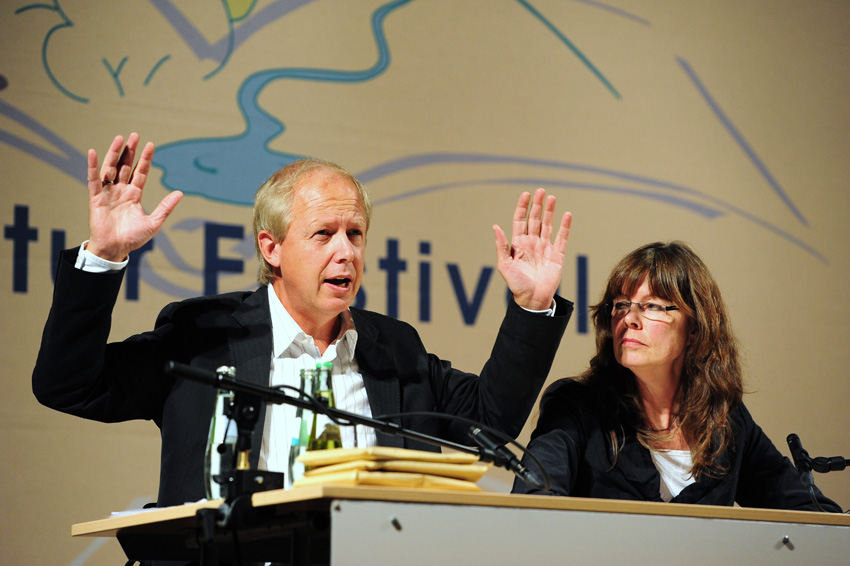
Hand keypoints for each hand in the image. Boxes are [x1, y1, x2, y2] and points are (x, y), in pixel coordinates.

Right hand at [86, 133, 182, 260]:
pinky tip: (94, 153)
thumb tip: (180, 193)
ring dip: (114, 153)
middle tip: (135, 135)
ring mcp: (108, 193)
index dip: (145, 159)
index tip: (151, 145)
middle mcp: (121, 191)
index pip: (140, 172)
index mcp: (134, 195)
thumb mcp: (154, 222)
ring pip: (111, 168)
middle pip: (125, 166)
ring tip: (120, 138)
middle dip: (130, 151)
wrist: (115, 249)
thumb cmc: (133, 238)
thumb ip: (165, 207)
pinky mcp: (96, 198)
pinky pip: (93, 179)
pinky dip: (93, 166)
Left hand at [493, 189, 571, 310]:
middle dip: (537, 205)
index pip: (520, 220)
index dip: (522, 207)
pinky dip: (565, 226)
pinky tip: (566, 215)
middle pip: (535, 219)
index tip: (526, 194)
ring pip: (548, 225)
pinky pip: (562, 237)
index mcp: (518, 244)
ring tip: (552, 197)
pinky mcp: (557, 255)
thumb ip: (501, 246)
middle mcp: (532, 243)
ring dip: (550, 211)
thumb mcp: (504, 265)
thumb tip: (495, 227)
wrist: (532, 299)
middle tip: (541, 190)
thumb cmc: (516, 284)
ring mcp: (545, 248)